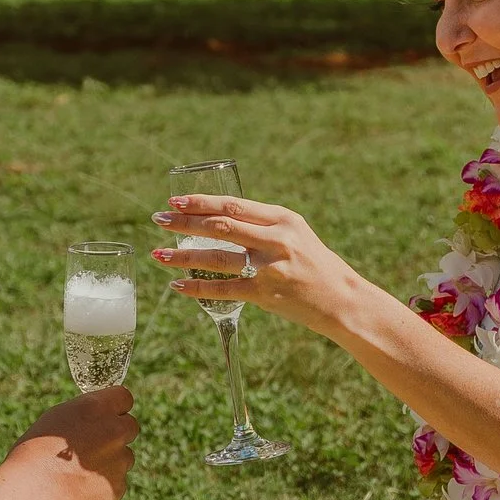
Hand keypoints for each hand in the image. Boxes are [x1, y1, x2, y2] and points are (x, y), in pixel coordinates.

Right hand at [10, 385, 138, 499]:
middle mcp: (113, 431)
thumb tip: (95, 419)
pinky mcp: (117, 487)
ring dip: (110, 461)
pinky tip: (79, 489)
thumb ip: (84, 415)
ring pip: (124, 457)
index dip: (115, 407)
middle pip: (130, 426)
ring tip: (79, 472)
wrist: (32, 496)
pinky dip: (102, 485)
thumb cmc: (33, 455)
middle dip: (116, 433)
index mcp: (95, 408)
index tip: (107, 415)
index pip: (123, 397)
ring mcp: (119, 460)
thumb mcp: (55, 420)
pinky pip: (116, 482)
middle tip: (95, 444)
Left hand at [156, 192, 359, 336]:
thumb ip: (262, 225)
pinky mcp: (266, 294)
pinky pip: (223, 290)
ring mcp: (270, 268)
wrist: (341, 299)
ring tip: (159, 255)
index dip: (201, 202)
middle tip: (158, 220)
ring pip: (217, 258)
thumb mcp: (295, 234)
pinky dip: (197, 288)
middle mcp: (276, 239)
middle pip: (221, 226)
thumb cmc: (314, 263)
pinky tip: (177, 286)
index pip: (234, 206)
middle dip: (185, 222)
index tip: (175, 201)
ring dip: (184, 256)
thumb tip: (220, 217)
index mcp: (283, 219)